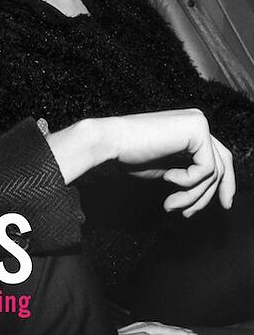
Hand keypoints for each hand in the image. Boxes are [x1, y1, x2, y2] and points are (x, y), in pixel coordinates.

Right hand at [48, 108, 235, 216]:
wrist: (110, 141)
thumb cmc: (129, 154)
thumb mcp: (165, 168)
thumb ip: (187, 174)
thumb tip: (206, 193)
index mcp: (189, 127)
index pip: (217, 157)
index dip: (223, 183)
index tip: (223, 205)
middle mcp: (197, 120)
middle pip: (221, 164)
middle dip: (211, 193)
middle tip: (192, 213)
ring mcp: (198, 123)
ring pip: (213, 171)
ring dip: (193, 195)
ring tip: (171, 204)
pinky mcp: (197, 129)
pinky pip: (206, 168)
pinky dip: (188, 181)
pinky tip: (168, 177)